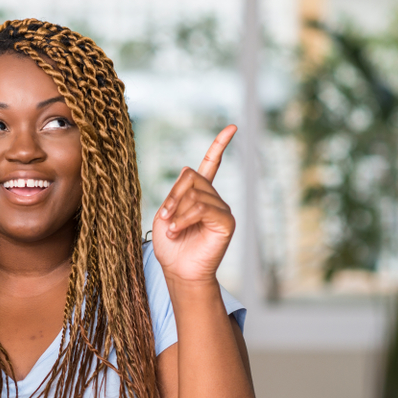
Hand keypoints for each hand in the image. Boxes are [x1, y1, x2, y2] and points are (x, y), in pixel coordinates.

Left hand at [152, 125, 236, 284]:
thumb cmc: (170, 245)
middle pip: (190, 177)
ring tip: (173, 229)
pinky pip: (202, 207)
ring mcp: (222, 209)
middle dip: (173, 195)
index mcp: (199, 193)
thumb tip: (186, 169)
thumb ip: (176, 190)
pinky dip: (185, 218)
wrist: (177, 270)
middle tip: (165, 216)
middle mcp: (214, 198)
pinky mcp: (226, 222)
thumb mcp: (166, 212)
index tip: (232, 127)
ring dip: (177, 211)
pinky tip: (179, 230)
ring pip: (195, 193)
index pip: (212, 164)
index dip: (220, 145)